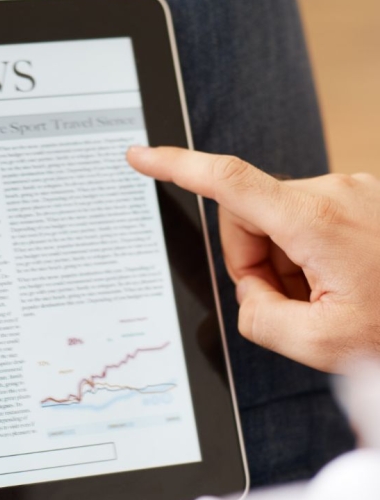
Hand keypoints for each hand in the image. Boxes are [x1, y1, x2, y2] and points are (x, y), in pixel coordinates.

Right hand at [127, 146, 379, 372]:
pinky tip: (342, 281)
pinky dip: (308, 255)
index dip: (174, 166)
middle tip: (291, 300)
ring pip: (277, 223)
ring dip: (286, 263)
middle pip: (248, 217)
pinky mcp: (360, 198)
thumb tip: (250, 293)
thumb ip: (258, 319)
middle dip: (255, 262)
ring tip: (327, 294)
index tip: (141, 155)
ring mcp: (351, 192)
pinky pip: (307, 222)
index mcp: (314, 219)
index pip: (225, 180)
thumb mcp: (319, 344)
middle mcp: (333, 191)